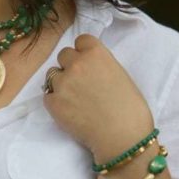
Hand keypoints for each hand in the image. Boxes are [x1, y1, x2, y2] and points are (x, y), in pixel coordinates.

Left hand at [43, 34, 153, 160]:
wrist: (123, 138)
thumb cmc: (130, 109)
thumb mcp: (120, 75)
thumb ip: (101, 65)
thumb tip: (90, 67)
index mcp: (96, 53)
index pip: (81, 40)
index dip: (84, 52)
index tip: (88, 64)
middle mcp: (76, 63)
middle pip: (64, 55)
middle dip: (70, 66)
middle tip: (81, 83)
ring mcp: (62, 83)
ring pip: (53, 75)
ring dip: (61, 83)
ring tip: (75, 99)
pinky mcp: (53, 103)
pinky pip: (48, 96)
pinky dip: (56, 102)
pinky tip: (70, 112)